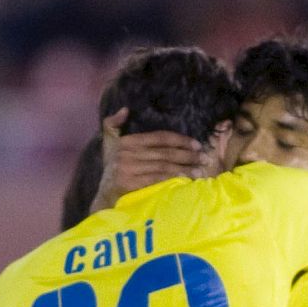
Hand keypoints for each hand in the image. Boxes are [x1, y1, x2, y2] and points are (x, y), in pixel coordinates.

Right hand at [94, 109, 209, 211]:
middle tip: (205, 158)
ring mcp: (128, 168)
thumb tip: (125, 109)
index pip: (159, 137)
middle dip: (187, 155)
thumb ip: (113, 124)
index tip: (197, 144)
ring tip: (200, 171)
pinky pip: (156, 179)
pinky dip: (172, 179)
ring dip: (184, 168)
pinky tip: (185, 181)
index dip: (180, 140)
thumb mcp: (109, 144)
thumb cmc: (111, 171)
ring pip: (163, 166)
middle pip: (164, 153)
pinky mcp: (129, 184)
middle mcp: (127, 153)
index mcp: (127, 141)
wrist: (103, 197)